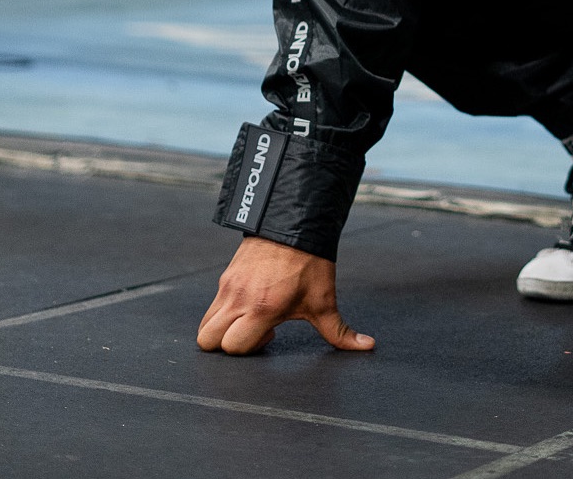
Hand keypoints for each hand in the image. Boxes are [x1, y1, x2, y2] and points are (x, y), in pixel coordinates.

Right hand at [197, 235, 374, 354]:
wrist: (295, 222)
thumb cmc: (310, 262)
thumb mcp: (324, 300)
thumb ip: (340, 331)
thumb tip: (367, 346)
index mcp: (262, 309)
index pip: (234, 347)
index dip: (251, 349)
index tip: (272, 334)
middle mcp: (239, 299)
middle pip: (208, 340)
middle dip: (228, 345)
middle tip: (255, 331)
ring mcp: (229, 286)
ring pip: (205, 324)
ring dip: (222, 329)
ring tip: (249, 318)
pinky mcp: (226, 276)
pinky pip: (212, 305)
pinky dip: (223, 312)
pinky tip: (250, 302)